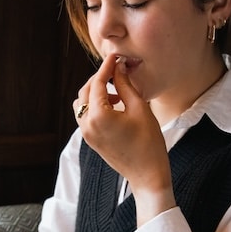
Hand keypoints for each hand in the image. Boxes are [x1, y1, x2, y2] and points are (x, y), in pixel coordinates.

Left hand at [73, 53, 174, 223]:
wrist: (147, 175)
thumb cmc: (149, 143)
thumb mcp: (140, 109)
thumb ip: (125, 85)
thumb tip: (118, 68)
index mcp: (98, 116)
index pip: (98, 82)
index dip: (106, 67)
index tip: (115, 56)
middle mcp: (86, 125)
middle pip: (85, 91)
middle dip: (100, 79)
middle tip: (117, 71)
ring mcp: (86, 134)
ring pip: (82, 104)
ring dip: (96, 93)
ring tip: (117, 93)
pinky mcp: (90, 140)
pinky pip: (85, 116)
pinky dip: (95, 106)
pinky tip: (115, 106)